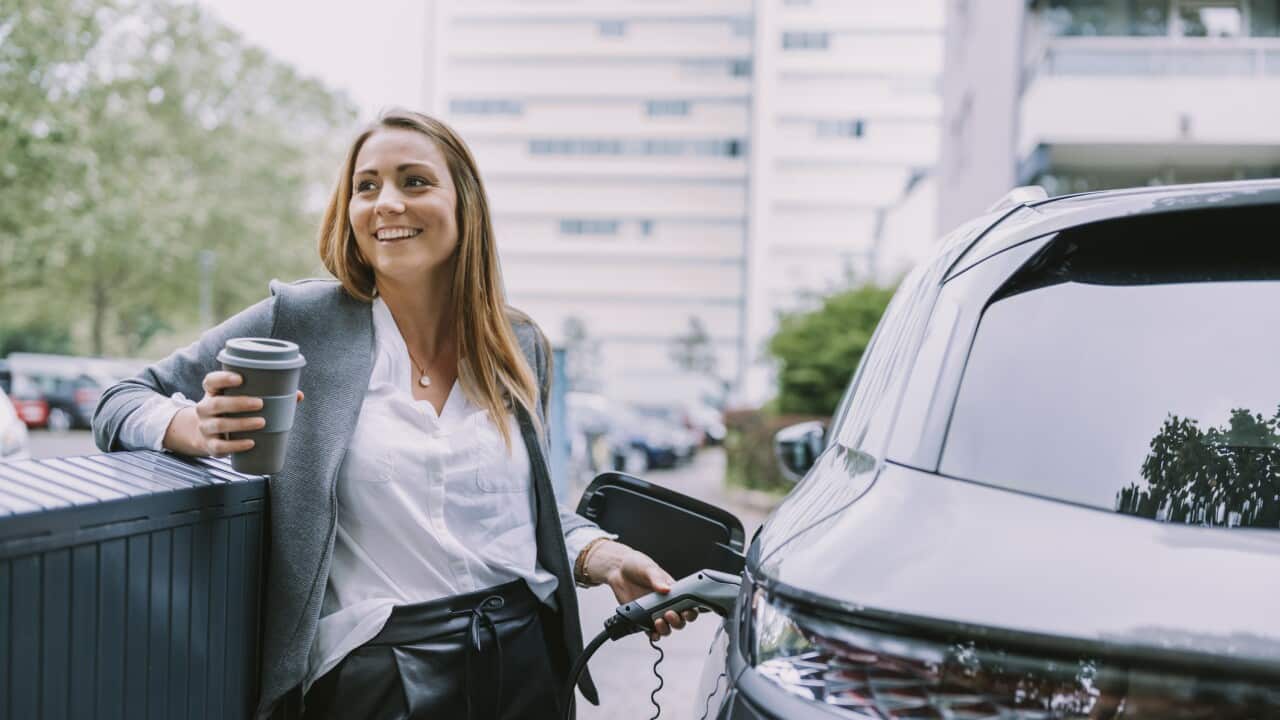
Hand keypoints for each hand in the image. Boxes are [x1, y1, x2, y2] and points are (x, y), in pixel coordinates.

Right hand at [163, 371, 303, 456]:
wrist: (207, 435)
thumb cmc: (231, 412)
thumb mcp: (241, 400)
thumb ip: (268, 395)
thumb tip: (298, 395)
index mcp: (213, 393)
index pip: (211, 381)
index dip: (223, 378)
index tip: (240, 378)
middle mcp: (205, 409)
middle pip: (216, 404)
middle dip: (238, 403)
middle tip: (261, 403)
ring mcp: (205, 428)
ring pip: (219, 425)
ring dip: (241, 424)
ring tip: (262, 422)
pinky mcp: (210, 445)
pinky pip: (220, 446)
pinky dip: (236, 446)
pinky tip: (251, 443)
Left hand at [585, 540, 697, 639]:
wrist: (618, 570)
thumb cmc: (637, 565)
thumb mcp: (649, 568)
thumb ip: (657, 579)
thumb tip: (666, 589)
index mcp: (673, 591)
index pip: (688, 604)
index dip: (690, 611)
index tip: (686, 611)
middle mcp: (666, 603)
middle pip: (680, 619)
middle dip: (678, 621)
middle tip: (669, 614)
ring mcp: (654, 612)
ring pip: (667, 627)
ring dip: (666, 629)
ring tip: (658, 621)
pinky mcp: (642, 618)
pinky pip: (651, 631)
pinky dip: (653, 635)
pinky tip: (652, 632)